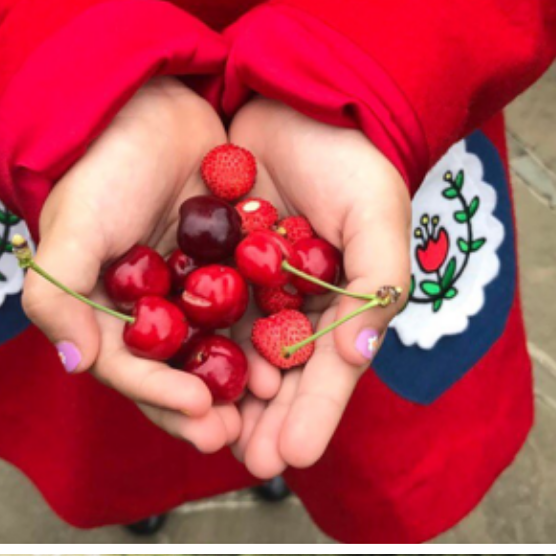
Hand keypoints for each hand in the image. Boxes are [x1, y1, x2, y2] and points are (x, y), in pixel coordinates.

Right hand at [24, 77, 241, 453]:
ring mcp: (188, 292)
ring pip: (217, 351)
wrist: (144, 100)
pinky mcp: (227, 268)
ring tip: (272, 400)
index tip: (201, 412)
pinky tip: (294, 352)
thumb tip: (74, 364)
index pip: (131, 371)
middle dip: (207, 410)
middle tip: (238, 435)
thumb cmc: (98, 165)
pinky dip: (267, 333)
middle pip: (176, 375)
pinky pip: (250, 310)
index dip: (164, 397)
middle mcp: (145, 313)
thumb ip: (59, 296)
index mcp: (102, 314)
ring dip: (241, 380)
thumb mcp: (73, 227)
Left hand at [223, 97, 410, 478]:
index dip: (313, 417)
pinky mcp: (209, 267)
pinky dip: (189, 346)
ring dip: (224, 397)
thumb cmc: (353, 157)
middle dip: (264, 423)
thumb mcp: (378, 214)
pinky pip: (196, 315)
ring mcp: (250, 291)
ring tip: (211, 432)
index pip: (329, 374)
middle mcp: (295, 309)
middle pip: (278, 381)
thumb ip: (376, 284)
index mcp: (343, 307)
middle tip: (245, 460)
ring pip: (234, 358)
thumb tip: (359, 353)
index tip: (293, 455)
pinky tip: (177, 374)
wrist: (297, 95)